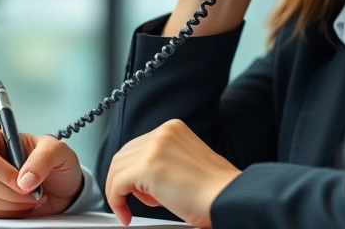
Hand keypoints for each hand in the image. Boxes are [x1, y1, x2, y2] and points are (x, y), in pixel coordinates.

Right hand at [0, 127, 83, 217]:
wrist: (63, 189)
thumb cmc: (57, 163)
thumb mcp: (59, 151)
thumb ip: (43, 158)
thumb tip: (23, 180)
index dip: (1, 168)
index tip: (22, 180)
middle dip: (10, 190)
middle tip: (32, 191)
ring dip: (12, 203)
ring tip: (32, 197)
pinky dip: (9, 211)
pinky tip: (23, 205)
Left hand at [104, 119, 240, 227]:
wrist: (228, 198)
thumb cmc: (214, 191)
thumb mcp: (185, 164)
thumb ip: (162, 162)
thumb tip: (139, 180)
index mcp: (173, 129)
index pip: (137, 147)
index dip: (131, 172)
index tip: (132, 189)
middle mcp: (162, 133)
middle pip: (124, 156)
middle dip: (123, 181)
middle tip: (132, 201)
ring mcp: (154, 148)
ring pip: (117, 170)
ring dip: (120, 192)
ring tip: (134, 209)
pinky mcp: (147, 167)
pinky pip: (117, 184)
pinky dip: (116, 201)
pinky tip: (126, 214)